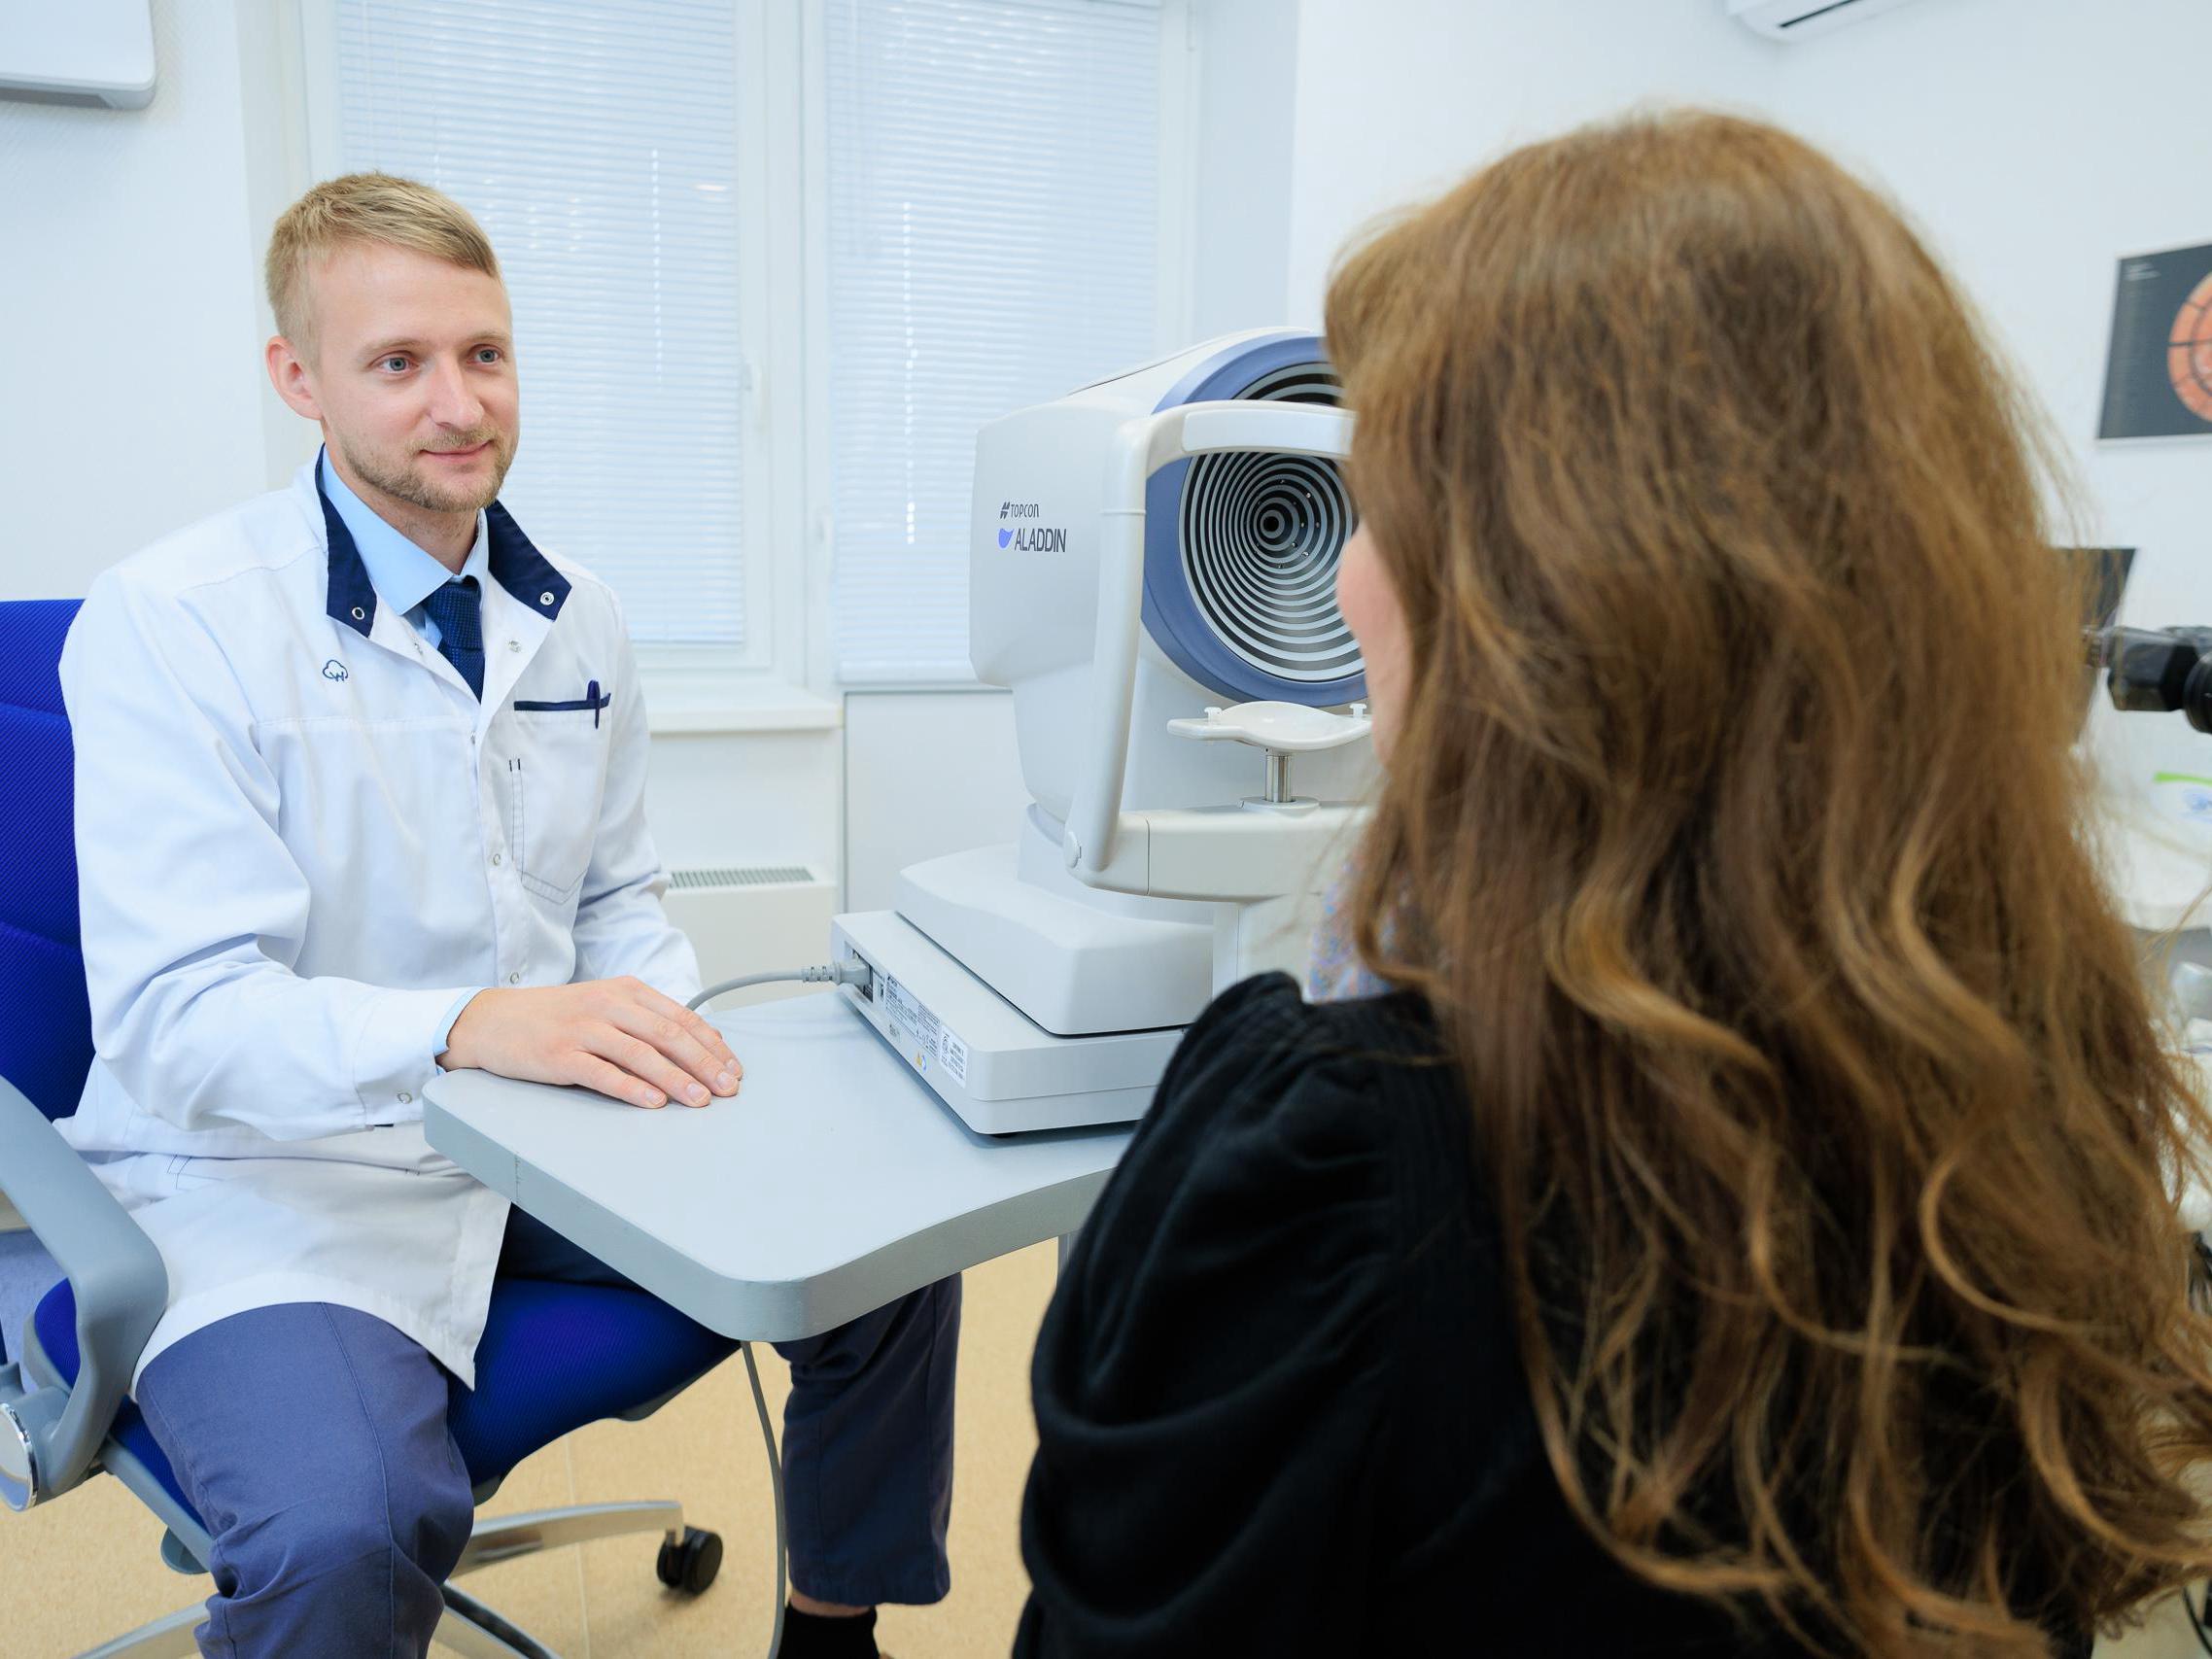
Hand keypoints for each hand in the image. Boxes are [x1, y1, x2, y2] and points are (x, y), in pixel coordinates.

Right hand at [439, 977, 742, 1109]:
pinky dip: (632, 1088)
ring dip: (676, 1080)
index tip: (733, 1069)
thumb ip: (645, 1020)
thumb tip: (696, 1044)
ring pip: (641, 1054)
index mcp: (625, 990)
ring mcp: (583, 1029)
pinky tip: (654, 1102)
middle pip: (668, 1035)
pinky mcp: (560, 1055)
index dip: (711, 1045)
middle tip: (727, 1089)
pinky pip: (603, 1073)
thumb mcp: (604, 1005)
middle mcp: (608, 1005)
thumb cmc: (554, 1016)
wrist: (493, 1019)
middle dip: (704, 1064)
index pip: (681, 1017)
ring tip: (700, 1100)